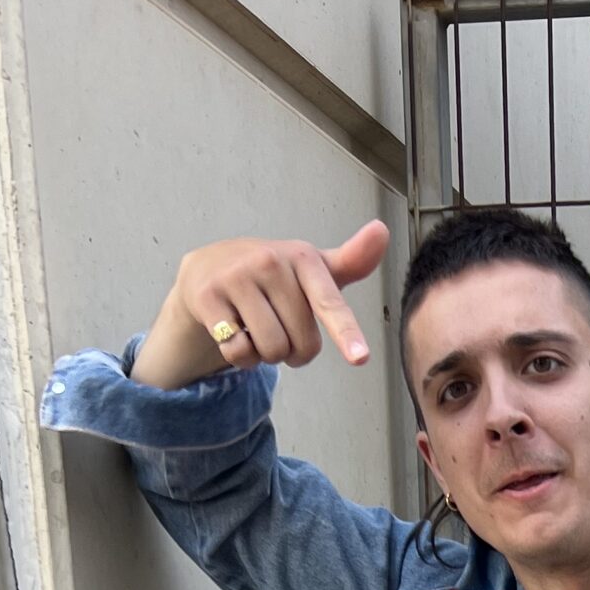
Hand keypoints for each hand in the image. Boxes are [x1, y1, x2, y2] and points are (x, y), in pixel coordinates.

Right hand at [130, 222, 389, 389]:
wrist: (209, 268)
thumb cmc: (273, 277)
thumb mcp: (313, 270)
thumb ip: (351, 262)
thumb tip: (382, 230)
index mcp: (303, 257)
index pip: (329, 302)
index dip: (345, 333)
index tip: (360, 358)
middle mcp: (269, 261)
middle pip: (301, 344)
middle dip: (295, 351)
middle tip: (280, 328)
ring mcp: (235, 277)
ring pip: (270, 351)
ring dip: (266, 355)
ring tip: (256, 328)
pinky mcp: (207, 296)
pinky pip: (239, 352)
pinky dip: (241, 356)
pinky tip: (234, 331)